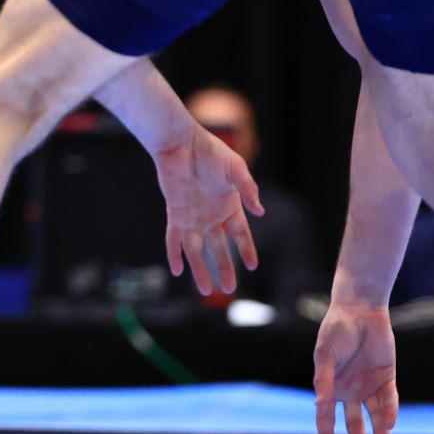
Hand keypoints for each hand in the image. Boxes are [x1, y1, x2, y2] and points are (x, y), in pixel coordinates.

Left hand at [152, 123, 264, 294]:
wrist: (182, 143)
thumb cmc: (211, 152)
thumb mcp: (236, 170)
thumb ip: (249, 189)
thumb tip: (260, 212)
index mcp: (229, 206)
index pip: (240, 234)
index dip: (247, 250)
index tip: (253, 266)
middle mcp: (210, 215)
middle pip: (219, 248)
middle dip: (225, 268)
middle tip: (230, 289)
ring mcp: (192, 216)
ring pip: (196, 250)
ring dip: (200, 269)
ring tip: (207, 290)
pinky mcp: (175, 214)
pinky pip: (174, 238)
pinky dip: (175, 253)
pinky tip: (178, 270)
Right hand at [313, 300, 397, 433]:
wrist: (360, 310)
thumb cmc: (336, 329)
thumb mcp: (325, 353)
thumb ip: (324, 378)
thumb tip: (321, 404)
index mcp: (329, 386)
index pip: (325, 418)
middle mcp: (349, 390)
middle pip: (353, 424)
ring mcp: (369, 385)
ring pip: (374, 417)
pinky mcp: (387, 378)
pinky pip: (389, 400)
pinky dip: (389, 412)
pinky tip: (389, 425)